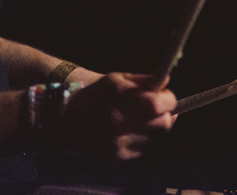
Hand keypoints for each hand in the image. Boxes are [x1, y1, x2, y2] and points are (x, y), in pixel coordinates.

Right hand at [60, 72, 176, 159]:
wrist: (68, 119)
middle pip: (163, 123)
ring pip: (156, 137)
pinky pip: (144, 148)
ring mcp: (118, 142)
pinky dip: (143, 139)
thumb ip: (143, 81)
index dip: (168, 100)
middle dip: (165, 114)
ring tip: (141, 119)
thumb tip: (166, 83)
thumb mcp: (117, 79)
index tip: (166, 97)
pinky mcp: (118, 156)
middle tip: (157, 109)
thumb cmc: (97, 94)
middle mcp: (118, 121)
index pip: (157, 103)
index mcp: (119, 97)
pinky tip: (132, 131)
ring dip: (154, 127)